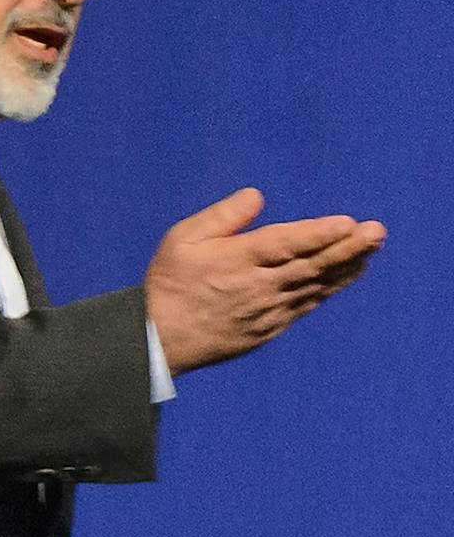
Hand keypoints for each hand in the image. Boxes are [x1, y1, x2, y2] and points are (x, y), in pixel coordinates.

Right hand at [144, 188, 384, 372]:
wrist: (160, 340)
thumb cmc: (169, 283)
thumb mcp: (181, 240)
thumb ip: (221, 217)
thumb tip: (257, 196)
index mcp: (235, 261)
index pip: (283, 244)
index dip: (316, 234)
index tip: (347, 223)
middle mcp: (257, 286)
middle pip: (309, 265)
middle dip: (346, 247)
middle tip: (377, 231)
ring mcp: (268, 310)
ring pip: (315, 285)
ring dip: (346, 266)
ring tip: (372, 249)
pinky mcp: (271, 327)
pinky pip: (307, 304)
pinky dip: (330, 288)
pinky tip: (348, 274)